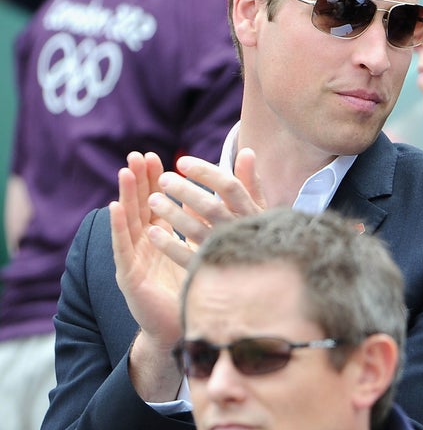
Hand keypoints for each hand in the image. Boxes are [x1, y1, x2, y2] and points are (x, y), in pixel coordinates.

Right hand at [110, 152, 187, 400]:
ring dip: (127, 195)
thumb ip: (211, 218)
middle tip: (138, 155)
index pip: (159, 202)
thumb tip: (227, 190)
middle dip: (139, 180)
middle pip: (141, 207)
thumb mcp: (205, 247)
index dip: (157, 180)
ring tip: (125, 172)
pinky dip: (118, 226)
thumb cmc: (196, 287)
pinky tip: (115, 207)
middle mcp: (148, 245)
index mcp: (165, 237)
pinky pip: (123, 247)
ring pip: (130, 221)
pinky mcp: (130, 275)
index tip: (158, 156)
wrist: (187, 328)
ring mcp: (136, 259)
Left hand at [145, 148, 265, 266]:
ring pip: (196, 231)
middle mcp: (238, 231)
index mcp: (250, 212)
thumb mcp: (258, 209)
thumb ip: (249, 182)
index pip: (229, 187)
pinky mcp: (210, 271)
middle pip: (211, 207)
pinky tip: (152, 232)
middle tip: (163, 179)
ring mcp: (224, 252)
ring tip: (152, 200)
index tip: (182, 162)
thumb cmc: (256, 235)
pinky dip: (169, 245)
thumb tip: (246, 151)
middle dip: (186, 191)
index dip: (206, 172)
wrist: (262, 278)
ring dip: (173, 215)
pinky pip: (188, 258)